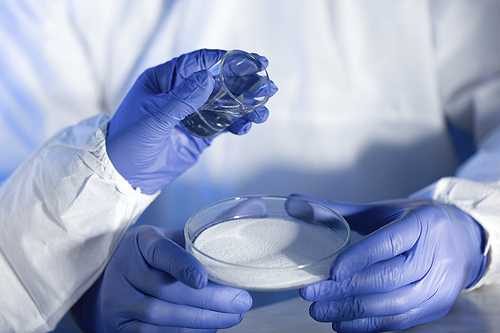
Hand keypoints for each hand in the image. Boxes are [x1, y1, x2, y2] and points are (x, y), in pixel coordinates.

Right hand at [73, 225, 251, 332]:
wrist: (109, 279)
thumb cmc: (153, 255)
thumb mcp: (172, 235)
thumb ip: (212, 225)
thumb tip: (259, 206)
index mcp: (141, 242)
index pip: (160, 253)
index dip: (182, 266)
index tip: (203, 279)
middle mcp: (125, 270)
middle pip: (166, 291)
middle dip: (208, 301)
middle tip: (241, 302)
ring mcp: (118, 301)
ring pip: (161, 317)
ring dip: (200, 321)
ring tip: (232, 317)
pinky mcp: (118, 327)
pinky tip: (208, 329)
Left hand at [106, 49, 273, 193]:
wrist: (124, 174)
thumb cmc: (128, 140)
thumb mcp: (153, 118)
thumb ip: (182, 99)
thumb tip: (208, 78)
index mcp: (165, 79)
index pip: (201, 63)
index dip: (227, 60)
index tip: (252, 61)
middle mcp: (182, 93)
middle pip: (220, 82)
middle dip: (245, 83)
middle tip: (267, 85)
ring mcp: (193, 114)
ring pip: (226, 104)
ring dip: (246, 105)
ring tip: (263, 110)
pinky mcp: (200, 134)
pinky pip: (224, 125)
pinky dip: (238, 124)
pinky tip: (248, 125)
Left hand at [292, 194, 487, 332]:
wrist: (462, 239)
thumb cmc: (414, 221)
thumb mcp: (380, 210)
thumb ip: (336, 210)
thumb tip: (292, 203)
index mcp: (424, 224)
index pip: (389, 243)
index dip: (359, 258)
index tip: (330, 271)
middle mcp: (437, 255)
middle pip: (388, 278)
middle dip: (345, 289)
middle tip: (311, 294)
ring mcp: (440, 285)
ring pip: (392, 305)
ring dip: (352, 311)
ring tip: (319, 311)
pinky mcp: (437, 307)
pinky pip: (400, 321)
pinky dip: (368, 325)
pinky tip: (341, 324)